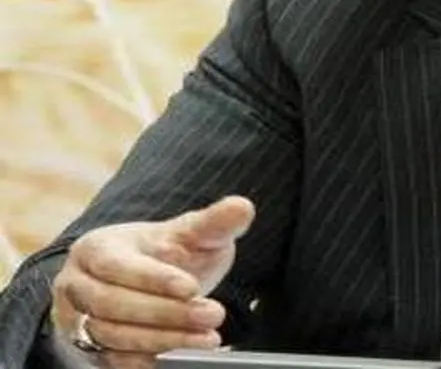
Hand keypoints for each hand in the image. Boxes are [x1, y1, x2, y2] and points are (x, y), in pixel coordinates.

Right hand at [50, 196, 255, 367]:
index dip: (154, 279)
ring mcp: (77, 319)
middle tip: (213, 315)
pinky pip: (111, 360)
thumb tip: (242, 207)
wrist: (147, 280)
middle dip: (166, 313)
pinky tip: (181, 354)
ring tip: (208, 337)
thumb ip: (215, 222)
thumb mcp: (190, 233)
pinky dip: (146, 359)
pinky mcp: (88, 349)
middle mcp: (78, 284)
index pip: (118, 265)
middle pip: (112, 304)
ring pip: (112, 336)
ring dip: (163, 340)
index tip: (192, 288)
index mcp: (97, 248)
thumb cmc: (166, 253)